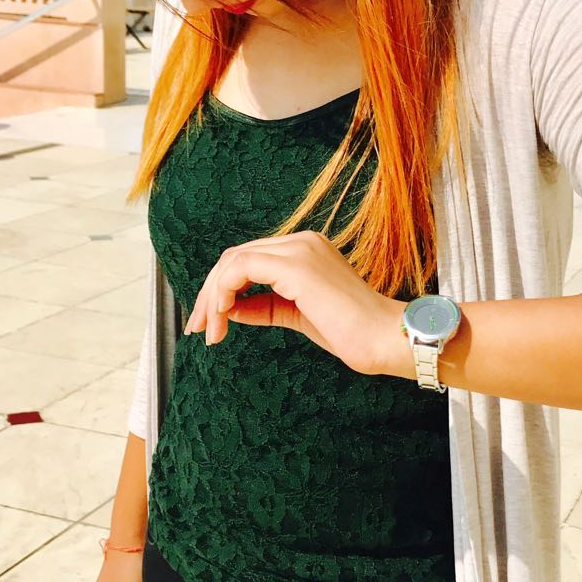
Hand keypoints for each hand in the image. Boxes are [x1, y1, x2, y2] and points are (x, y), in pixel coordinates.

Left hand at [184, 229, 404, 376]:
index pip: (248, 260)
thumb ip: (263, 307)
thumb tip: (228, 309)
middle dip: (209, 294)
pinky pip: (242, 268)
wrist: (383, 339)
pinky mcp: (296, 266)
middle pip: (236, 257)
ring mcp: (299, 249)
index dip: (221, 289)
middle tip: (198, 328)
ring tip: (210, 330)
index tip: (210, 323)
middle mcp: (302, 241)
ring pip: (233, 261)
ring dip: (212, 297)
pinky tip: (223, 315)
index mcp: (305, 249)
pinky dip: (223, 292)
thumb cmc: (352, 332)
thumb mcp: (296, 316)